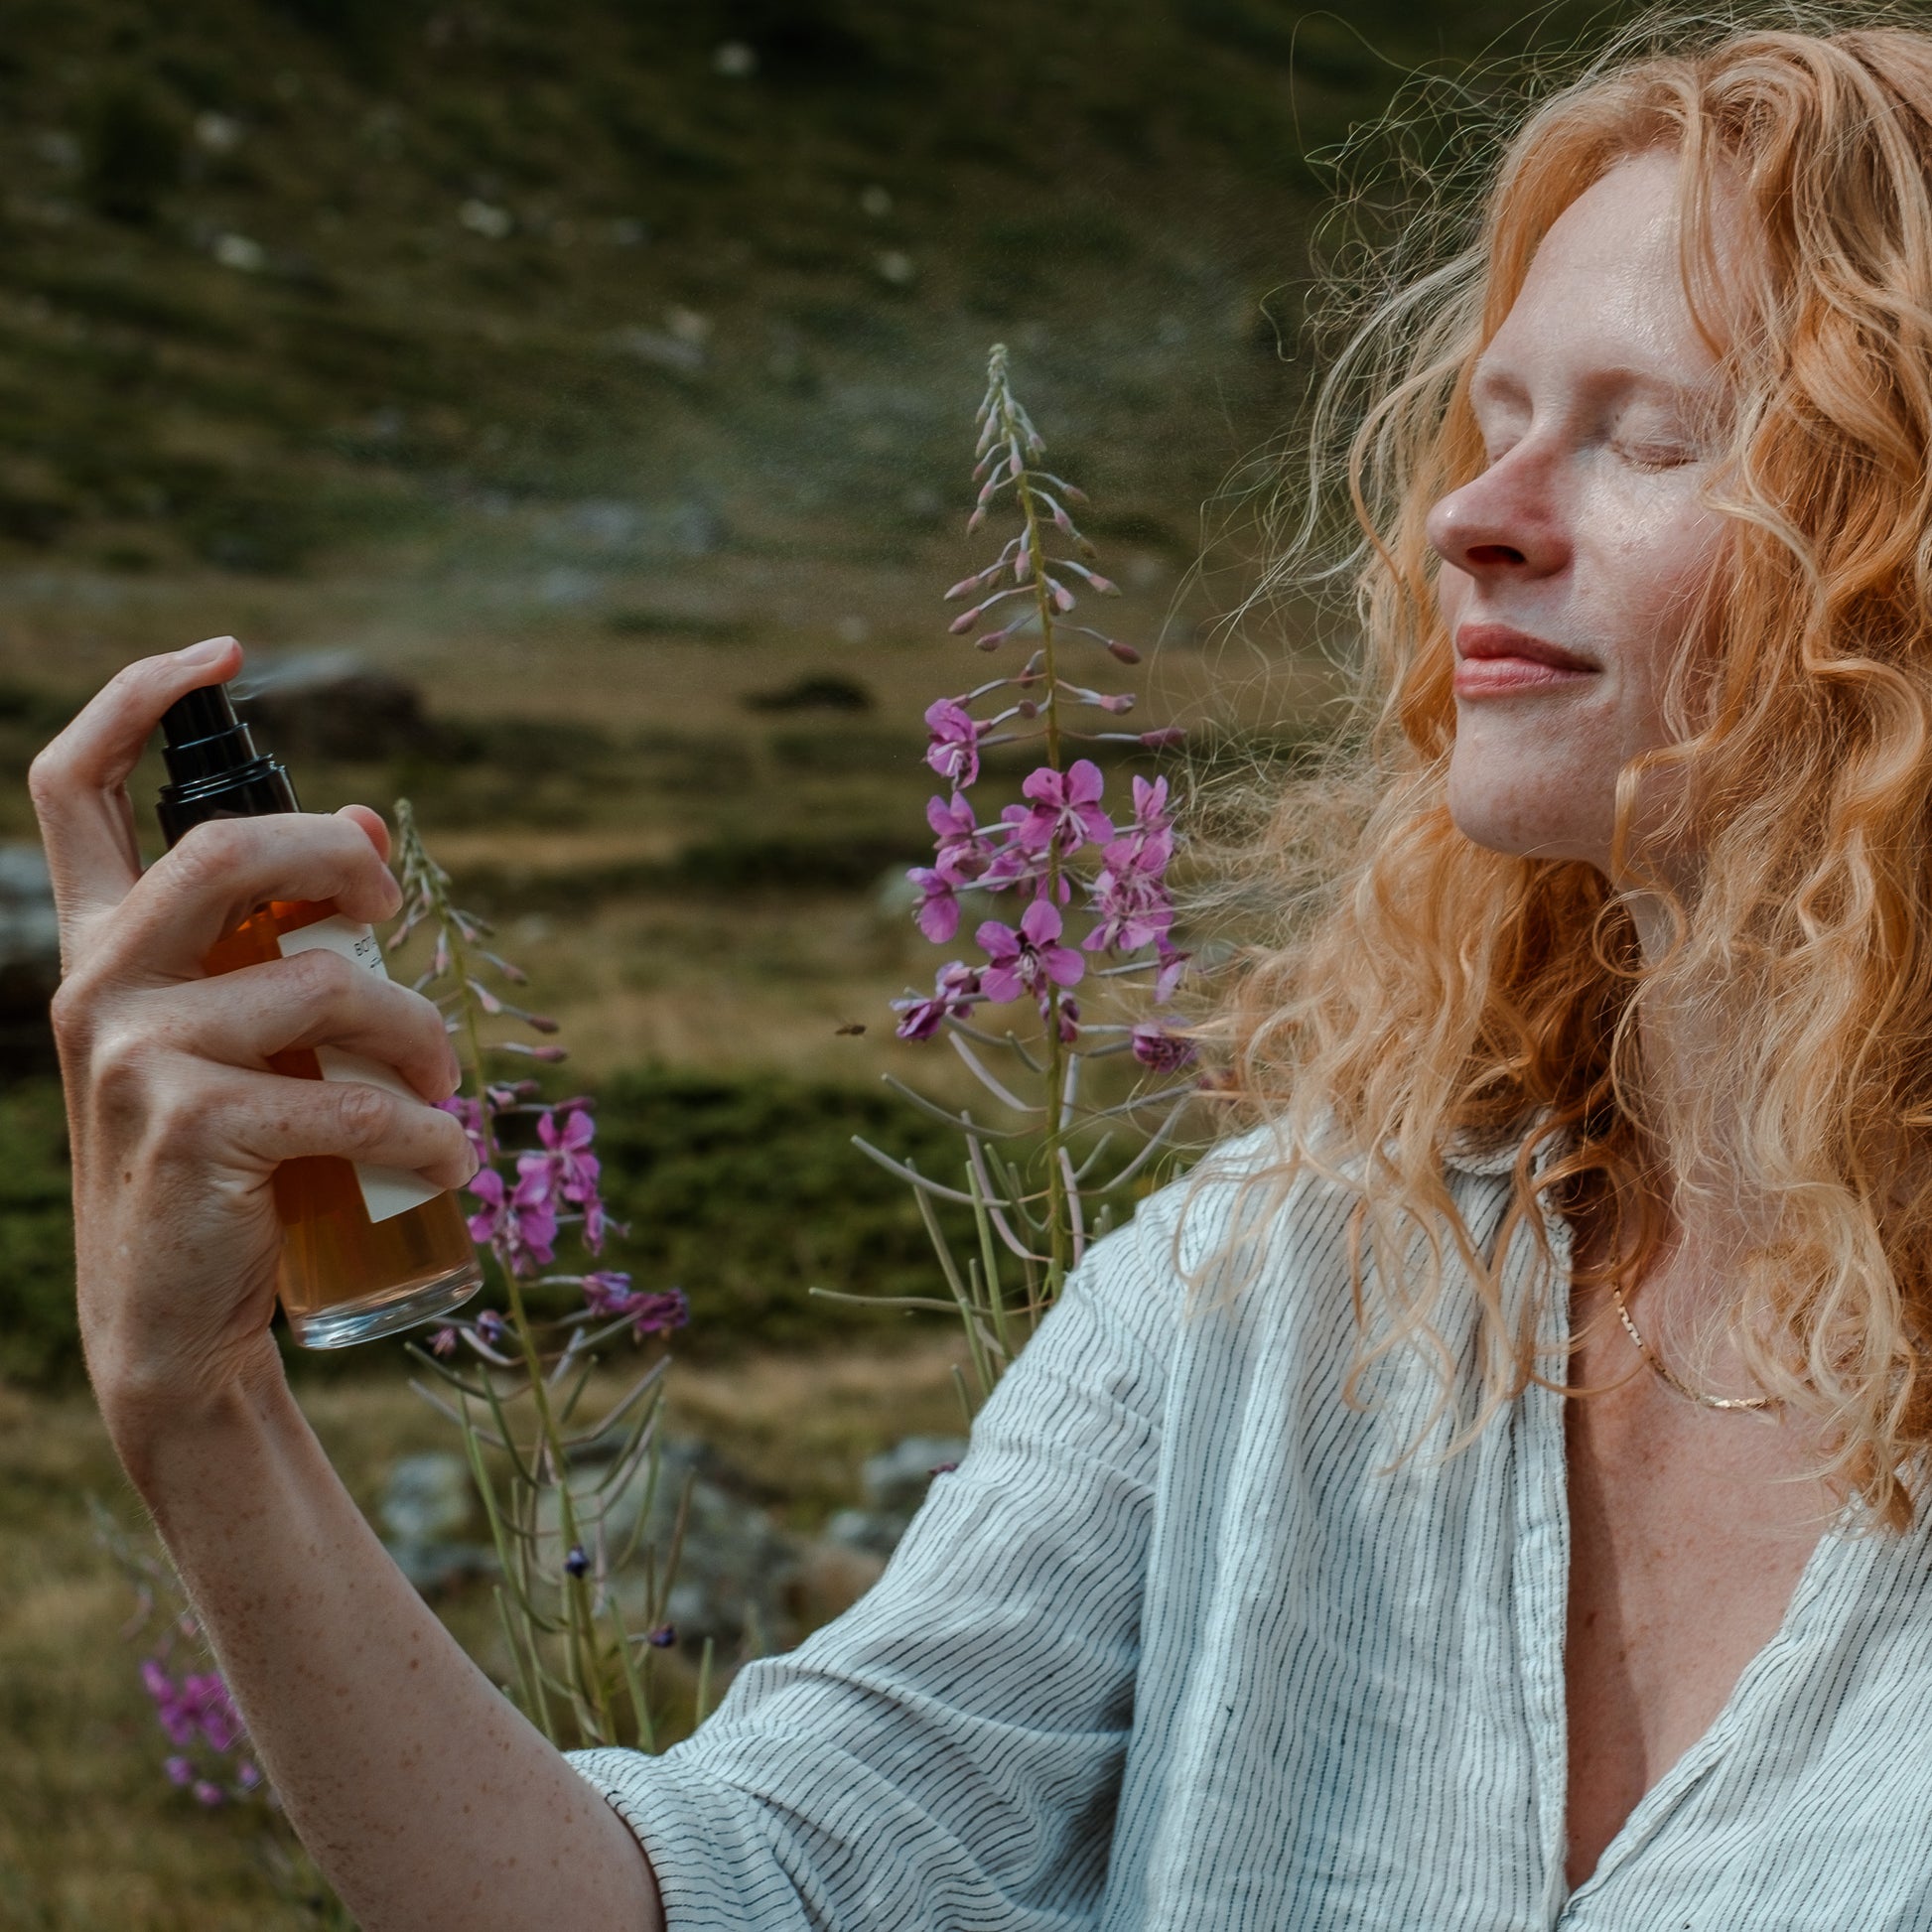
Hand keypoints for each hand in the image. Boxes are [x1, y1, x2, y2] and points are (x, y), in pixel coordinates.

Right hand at [30, 638, 475, 1450]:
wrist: (176, 1325)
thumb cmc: (227, 1164)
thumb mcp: (240, 1038)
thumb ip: (285, 940)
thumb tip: (371, 822)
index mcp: (98, 946)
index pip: (71, 787)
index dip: (135, 699)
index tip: (224, 654)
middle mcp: (93, 984)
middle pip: (230, 851)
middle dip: (346, 860)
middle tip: (399, 910)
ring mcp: (128, 1056)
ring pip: (323, 985)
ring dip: (417, 1033)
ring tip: (445, 1089)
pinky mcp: (189, 1130)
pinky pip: (350, 1101)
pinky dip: (425, 1131)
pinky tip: (450, 1161)